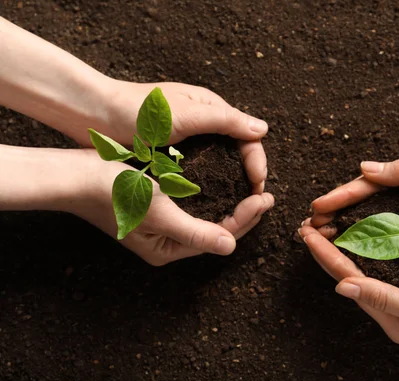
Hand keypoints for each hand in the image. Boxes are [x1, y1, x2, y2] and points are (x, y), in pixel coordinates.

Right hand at [72, 150, 273, 265]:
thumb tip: (230, 247)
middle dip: (244, 213)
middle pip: (216, 229)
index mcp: (167, 249)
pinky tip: (227, 184)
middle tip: (268, 194)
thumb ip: (196, 233)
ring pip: (209, 217)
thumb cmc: (114, 193)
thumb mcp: (160, 214)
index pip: (218, 237)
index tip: (265, 197)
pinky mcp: (158, 208)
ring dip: (231, 204)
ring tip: (254, 191)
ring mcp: (162, 226)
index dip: (245, 218)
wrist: (77, 174)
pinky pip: (196, 206)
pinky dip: (214, 196)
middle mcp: (167, 242)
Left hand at [97, 80, 268, 193]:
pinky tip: (209, 204)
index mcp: (211, 110)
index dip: (257, 163)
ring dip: (229, 186)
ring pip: (220, 167)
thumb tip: (264, 129)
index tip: (259, 188)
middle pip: (237, 154)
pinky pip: (198, 175)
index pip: (247, 138)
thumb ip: (224, 121)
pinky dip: (207, 188)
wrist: (92, 116)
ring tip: (236, 208)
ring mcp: (187, 142)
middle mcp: (204, 125)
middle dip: (247, 178)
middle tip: (252, 205)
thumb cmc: (136, 110)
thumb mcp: (184, 115)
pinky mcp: (171, 156)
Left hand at [298, 223, 398, 343]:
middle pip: (350, 270)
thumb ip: (384, 300)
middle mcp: (393, 302)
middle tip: (307, 224)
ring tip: (325, 220)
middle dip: (327, 247)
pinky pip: (386, 250)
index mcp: (391, 318)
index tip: (307, 234)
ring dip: (345, 239)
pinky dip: (370, 235)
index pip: (348, 281)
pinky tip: (360, 221)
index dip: (325, 257)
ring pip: (365, 258)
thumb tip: (343, 286)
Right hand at [310, 154, 398, 266]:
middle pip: (368, 199)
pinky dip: (369, 238)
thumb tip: (365, 168)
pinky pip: (391, 233)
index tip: (317, 206)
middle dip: (338, 209)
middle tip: (311, 222)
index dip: (342, 194)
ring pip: (375, 217)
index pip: (371, 181)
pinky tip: (353, 247)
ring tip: (323, 235)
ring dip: (348, 224)